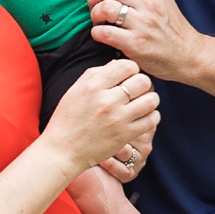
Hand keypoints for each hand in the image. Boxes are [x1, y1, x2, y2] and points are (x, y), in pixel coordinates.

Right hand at [44, 57, 160, 175]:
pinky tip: (143, 117)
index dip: (131, 69)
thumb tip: (116, 63)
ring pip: (151, 100)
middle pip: (143, 81)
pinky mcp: (126, 134)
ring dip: (150, 99)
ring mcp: (118, 119)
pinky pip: (152, 120)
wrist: (62, 150)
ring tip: (142, 103)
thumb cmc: (67, 119)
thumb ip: (94, 74)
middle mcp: (107, 101)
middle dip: (142, 83)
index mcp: (92, 86)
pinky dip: (151, 116)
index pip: (126, 66)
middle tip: (137, 90)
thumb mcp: (74, 91)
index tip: (127, 76)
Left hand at [87, 0, 201, 82]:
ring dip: (95, 15)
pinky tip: (102, 36)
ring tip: (100, 22)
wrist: (189, 55)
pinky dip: (97, 33)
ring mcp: (142, 24)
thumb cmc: (172, 29)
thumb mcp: (162, 1)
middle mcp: (148, 4)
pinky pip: (104, 32)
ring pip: (105, 8)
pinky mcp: (135, 44)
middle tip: (96, 8)